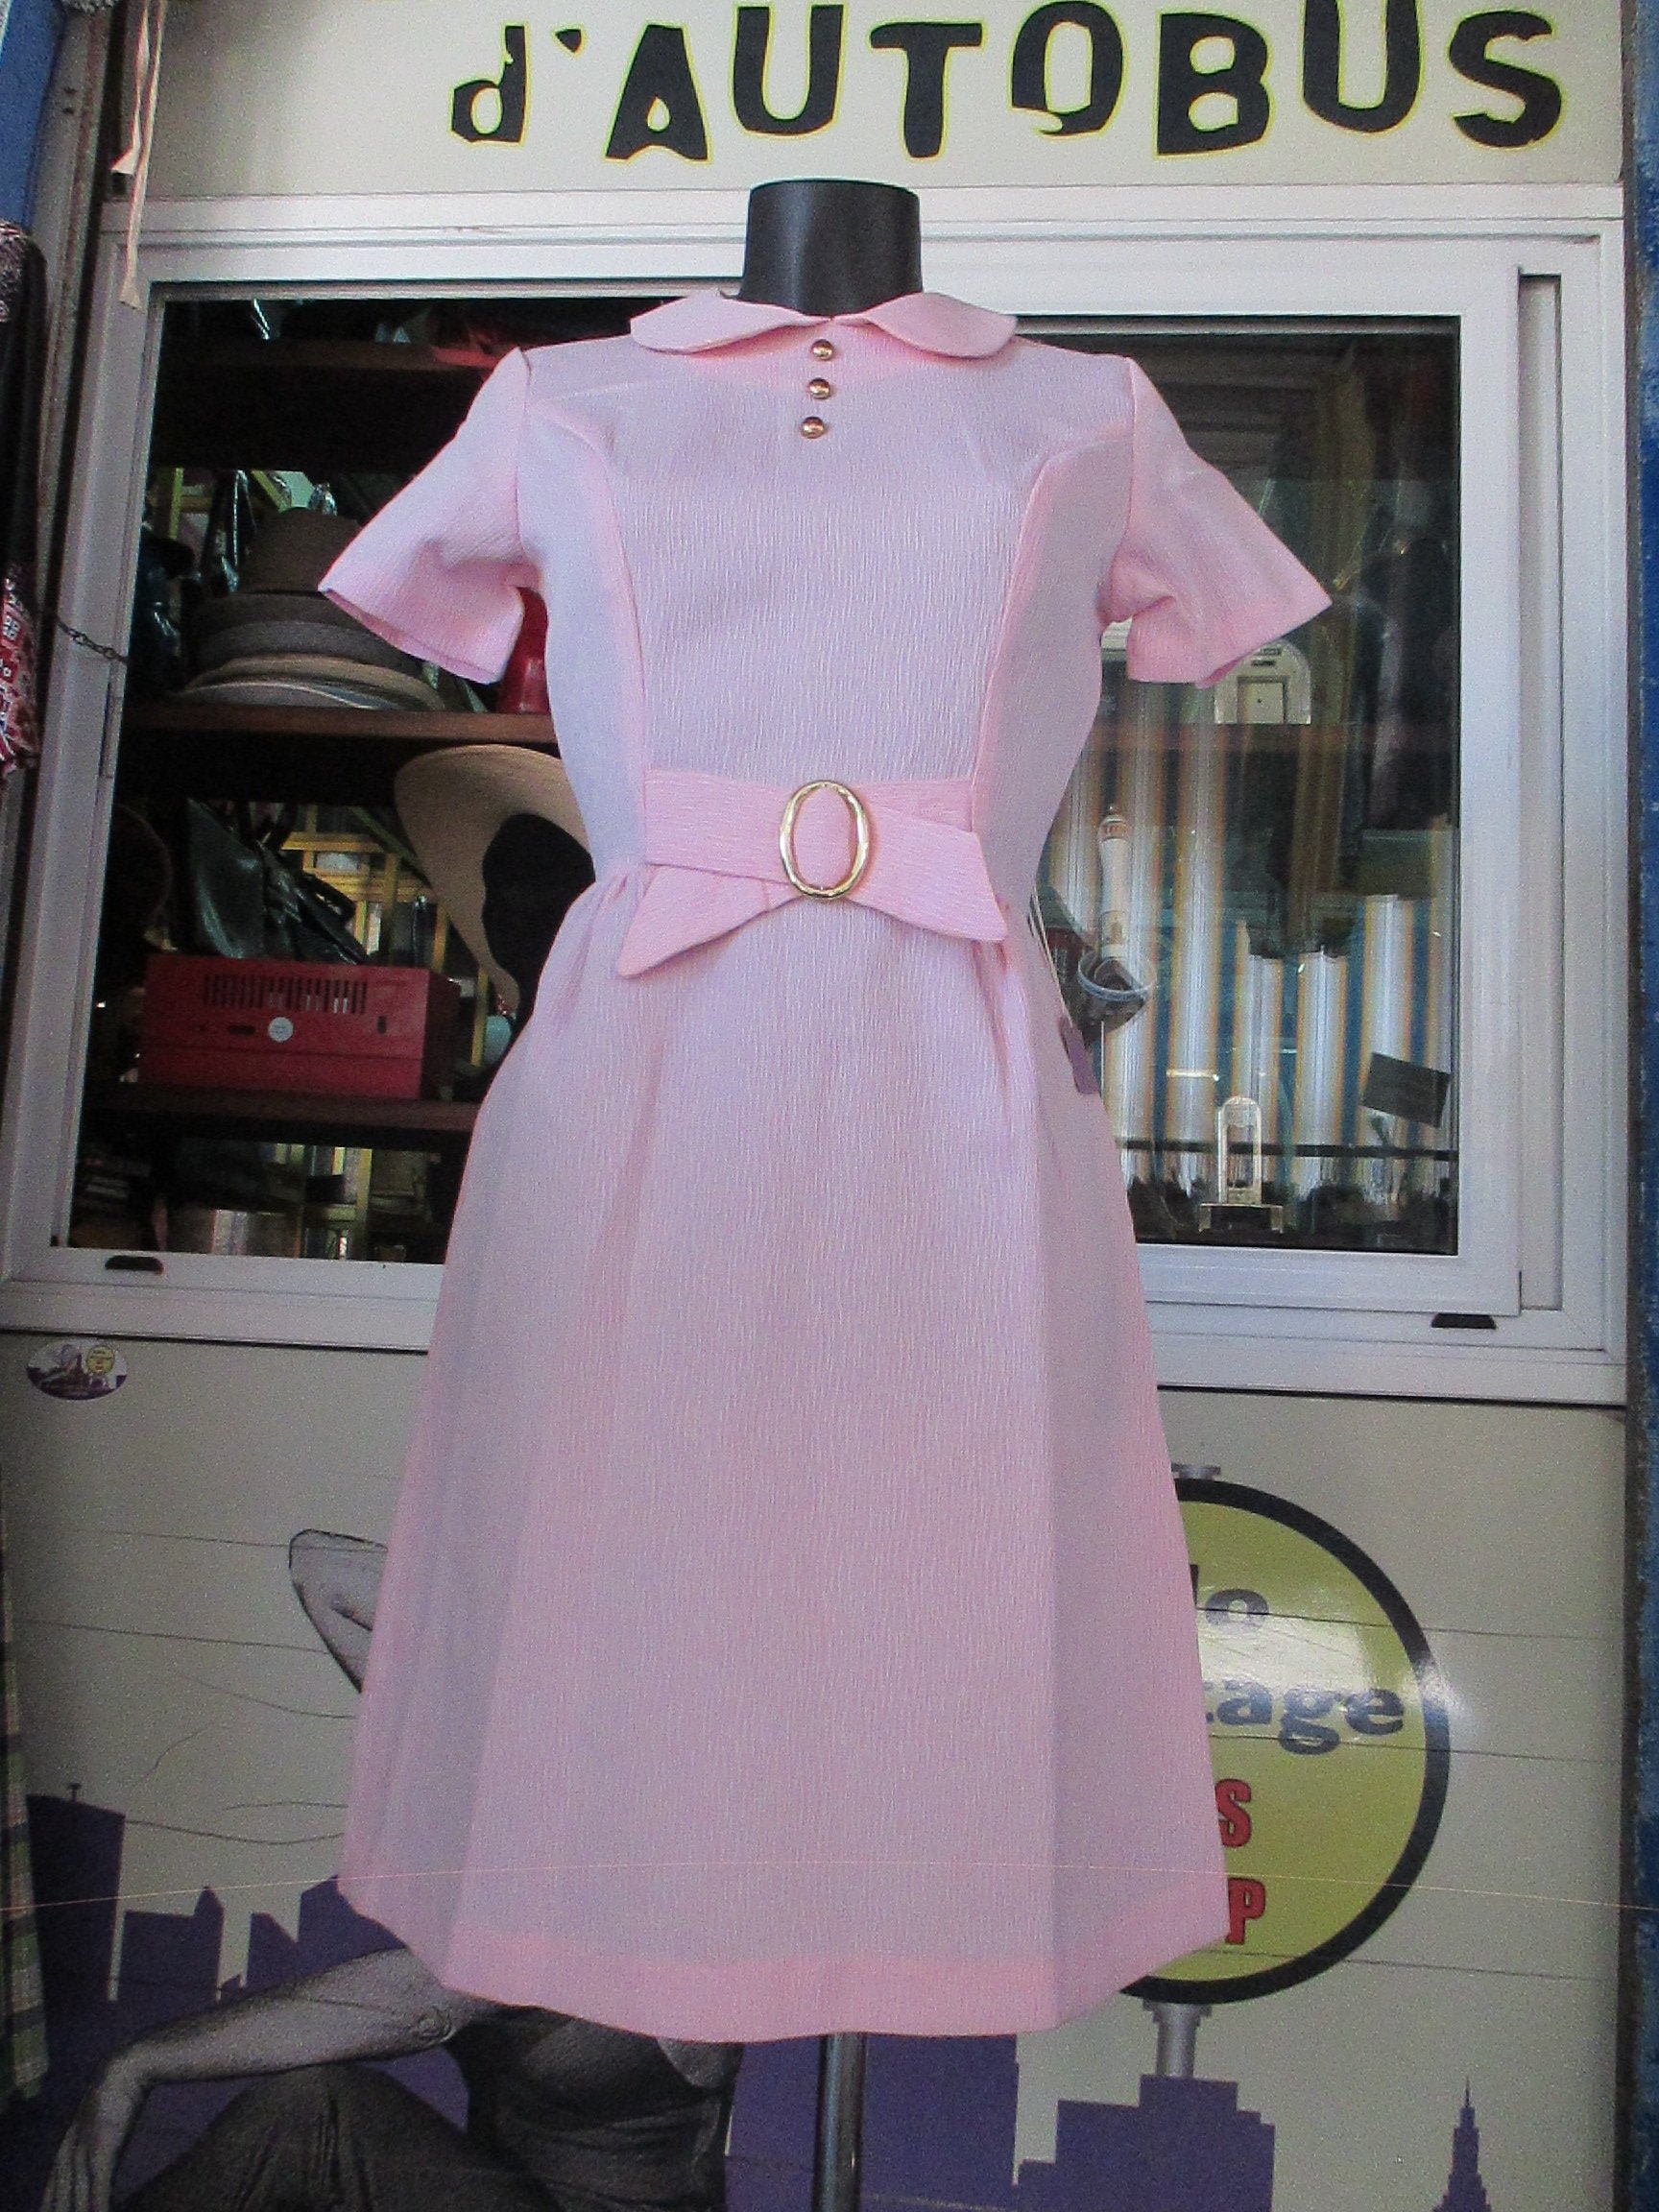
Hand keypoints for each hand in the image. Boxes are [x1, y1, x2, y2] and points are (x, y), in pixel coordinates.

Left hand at [41, 2053, 148, 2211]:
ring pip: (77, 2192)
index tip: (46, 2210)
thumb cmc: (120, 2082)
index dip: (49, 2195)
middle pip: (61, 2187)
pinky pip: (98, 2185)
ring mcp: (86, 2148)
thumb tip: (105, 2141)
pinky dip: (97, 2205)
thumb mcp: (105, 2108)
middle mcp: (73, 2145)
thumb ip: (101, 2127)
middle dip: (58, 2207)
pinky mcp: (102, 2149)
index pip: (55, 2174)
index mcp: (72, 2134)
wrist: (128, 2067)